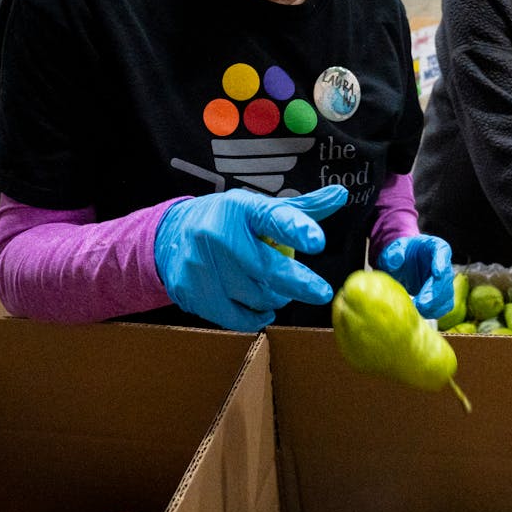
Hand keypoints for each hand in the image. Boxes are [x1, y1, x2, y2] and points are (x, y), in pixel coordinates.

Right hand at [154, 185, 347, 331]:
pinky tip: (262, 309)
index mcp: (241, 208)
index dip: (296, 229)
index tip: (317, 241)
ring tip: (279, 292)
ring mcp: (201, 264)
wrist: (170, 236)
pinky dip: (254, 317)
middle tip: (321, 292)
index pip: (272, 217)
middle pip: (266, 267)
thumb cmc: (227, 221)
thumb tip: (340, 194)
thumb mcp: (260, 208)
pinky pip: (233, 316)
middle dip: (298, 283)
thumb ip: (302, 208)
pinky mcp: (191, 290)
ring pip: (252, 296)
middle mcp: (218, 233)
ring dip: (275, 299)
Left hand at [377, 234, 453, 318]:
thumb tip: (396, 259)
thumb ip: (394, 253)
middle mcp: (444, 263)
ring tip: (418, 310)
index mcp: (435, 246)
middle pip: (445, 278)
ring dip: (434, 305)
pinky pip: (444, 306)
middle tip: (420, 304)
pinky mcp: (442, 294)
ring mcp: (444, 280)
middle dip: (434, 293)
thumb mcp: (393, 249)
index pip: (442, 252)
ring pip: (447, 295)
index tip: (437, 274)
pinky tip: (421, 313)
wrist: (402, 262)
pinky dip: (434, 311)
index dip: (441, 264)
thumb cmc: (400, 252)